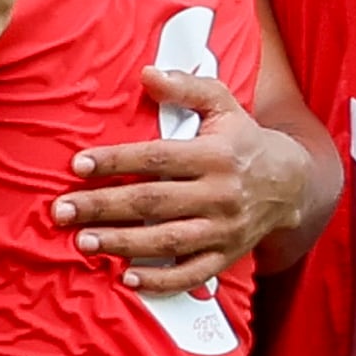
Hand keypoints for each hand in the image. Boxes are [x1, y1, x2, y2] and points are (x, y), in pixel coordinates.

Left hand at [52, 70, 308, 295]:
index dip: (116, 161)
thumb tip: (147, 74)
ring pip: (167, 240)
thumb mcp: (223, 103)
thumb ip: (186, 87)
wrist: (292, 184)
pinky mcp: (226, 255)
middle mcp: (220, 195)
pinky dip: (160, 281)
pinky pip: (192, 274)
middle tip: (63, 210)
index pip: (157, 159)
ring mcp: (223, 229)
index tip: (78, 164)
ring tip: (84, 242)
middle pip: (153, 203)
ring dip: (122, 244)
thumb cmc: (243, 139)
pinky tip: (127, 278)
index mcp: (216, 155)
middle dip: (104, 207)